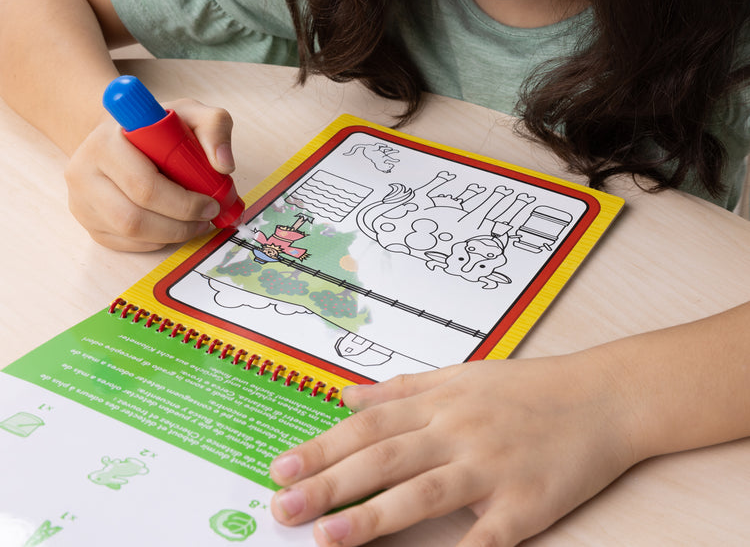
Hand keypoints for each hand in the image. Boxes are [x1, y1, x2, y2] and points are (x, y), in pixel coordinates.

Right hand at [64, 98, 235, 250]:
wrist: (120, 135)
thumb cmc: (155, 126)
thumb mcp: (189, 113)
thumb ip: (214, 127)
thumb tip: (224, 165)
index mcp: (105, 142)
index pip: (144, 185)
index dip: (183, 202)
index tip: (211, 201)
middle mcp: (83, 172)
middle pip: (134, 217)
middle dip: (181, 223)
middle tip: (209, 216)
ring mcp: (81, 201)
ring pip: (130, 234)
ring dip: (172, 234)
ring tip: (197, 223)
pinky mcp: (88, 223)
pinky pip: (126, 244)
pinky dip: (157, 240)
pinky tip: (174, 226)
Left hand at [270, 353, 637, 545]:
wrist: (601, 397)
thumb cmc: (527, 387)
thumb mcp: (460, 375)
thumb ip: (401, 389)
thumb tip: (346, 395)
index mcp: (441, 402)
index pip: (369, 426)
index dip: (322, 447)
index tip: (282, 468)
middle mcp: (459, 431)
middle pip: (384, 458)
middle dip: (328, 483)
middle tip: (282, 507)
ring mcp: (491, 468)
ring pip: (423, 493)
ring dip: (372, 517)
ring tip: (325, 537)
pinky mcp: (526, 505)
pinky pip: (487, 538)